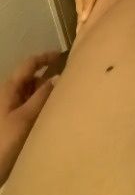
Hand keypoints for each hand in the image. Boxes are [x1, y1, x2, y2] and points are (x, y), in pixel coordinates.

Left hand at [0, 52, 59, 185]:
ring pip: (31, 93)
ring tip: (64, 97)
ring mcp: (11, 108)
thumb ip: (42, 96)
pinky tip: (53, 113)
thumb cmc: (6, 139)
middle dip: (48, 78)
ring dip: (45, 93)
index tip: (62, 55)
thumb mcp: (26, 117)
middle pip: (31, 79)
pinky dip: (41, 105)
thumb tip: (58, 76)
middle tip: (69, 81)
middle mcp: (10, 94)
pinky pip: (29, 106)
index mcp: (10, 88)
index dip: (45, 58)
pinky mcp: (13, 121)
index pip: (29, 64)